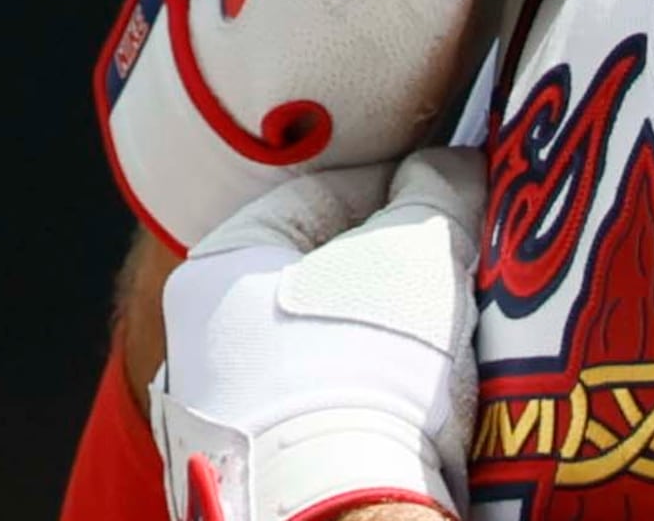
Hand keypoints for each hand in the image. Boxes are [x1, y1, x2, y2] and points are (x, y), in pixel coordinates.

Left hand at [154, 149, 486, 520]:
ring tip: (447, 335)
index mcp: (216, 270)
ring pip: (318, 347)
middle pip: (315, 275)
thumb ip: (437, 191)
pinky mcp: (256, 473)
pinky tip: (417, 402)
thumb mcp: (419, 252)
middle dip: (388, 264)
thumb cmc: (367, 363)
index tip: (447, 188)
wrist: (340, 511)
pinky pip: (323, 408)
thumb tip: (448, 167)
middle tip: (454, 262)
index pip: (317, 194)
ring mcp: (224, 418)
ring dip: (380, 334)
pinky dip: (367, 395)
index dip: (394, 181)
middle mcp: (199, 344)